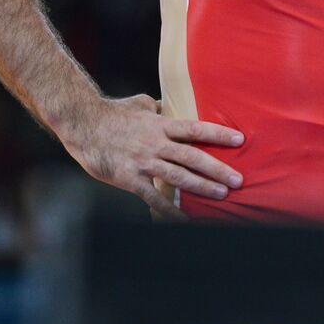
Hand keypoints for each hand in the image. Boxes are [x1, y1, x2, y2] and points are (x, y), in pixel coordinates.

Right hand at [64, 93, 244, 222]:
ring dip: (202, 187)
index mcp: (160, 125)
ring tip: (222, 194)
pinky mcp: (131, 179)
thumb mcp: (139, 104)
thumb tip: (166, 105)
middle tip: (238, 179)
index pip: (195, 129)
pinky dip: (170, 210)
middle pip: (193, 157)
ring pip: (179, 177)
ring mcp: (144, 162)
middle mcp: (156, 144)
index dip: (218, 135)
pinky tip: (185, 219)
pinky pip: (154, 197)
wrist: (83, 125)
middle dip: (217, 169)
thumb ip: (156, 107)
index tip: (239, 140)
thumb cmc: (111, 113)